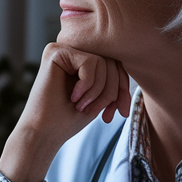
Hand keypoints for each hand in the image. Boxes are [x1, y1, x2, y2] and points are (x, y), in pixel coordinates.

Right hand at [0, 43, 130, 181]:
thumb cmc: (69, 119)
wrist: (44, 132)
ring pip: (102, 62)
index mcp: (81, 61)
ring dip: (99, 91)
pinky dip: (88, 84)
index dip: (122, 88)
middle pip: (111, 62)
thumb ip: (114, 80)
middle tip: (104, 114)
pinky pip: (90, 62)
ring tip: (84, 107)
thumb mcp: (100, 98)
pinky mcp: (55, 51)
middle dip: (113, 91)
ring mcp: (62, 49)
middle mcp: (72, 51)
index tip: (120, 112)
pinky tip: (74, 97)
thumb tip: (137, 64)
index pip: (114, 65)